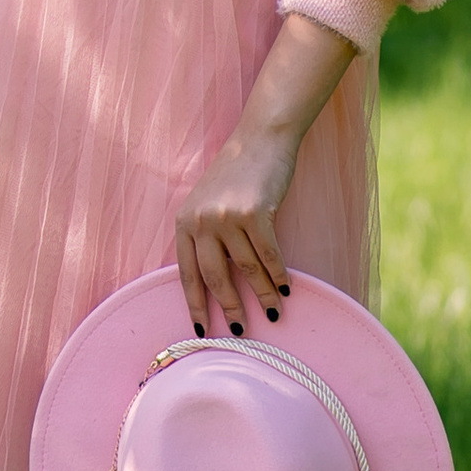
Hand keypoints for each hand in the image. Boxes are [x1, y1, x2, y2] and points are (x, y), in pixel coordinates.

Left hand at [172, 14, 358, 333]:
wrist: (261, 140)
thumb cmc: (237, 175)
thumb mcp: (208, 204)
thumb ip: (207, 237)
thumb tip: (219, 285)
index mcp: (184, 221)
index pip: (186, 273)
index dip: (195, 304)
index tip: (202, 331)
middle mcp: (201, 220)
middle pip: (214, 276)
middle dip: (229, 307)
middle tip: (241, 331)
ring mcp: (227, 216)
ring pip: (246, 268)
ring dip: (262, 294)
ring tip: (272, 313)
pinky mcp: (254, 212)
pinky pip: (268, 254)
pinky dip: (278, 274)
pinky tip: (286, 289)